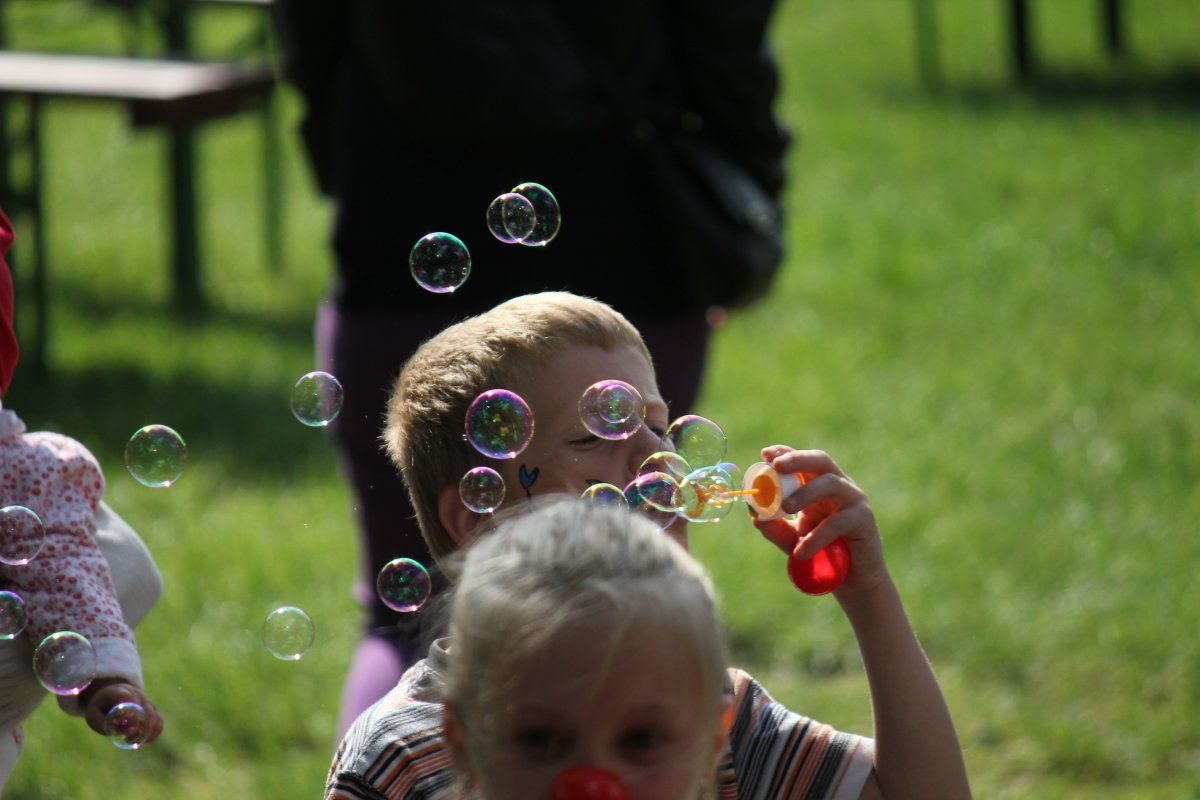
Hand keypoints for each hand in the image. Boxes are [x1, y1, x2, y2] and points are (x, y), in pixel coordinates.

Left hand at [80, 678, 163, 745]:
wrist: (114, 693)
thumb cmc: (102, 706)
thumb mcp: (93, 714)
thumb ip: (101, 723)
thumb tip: (117, 733)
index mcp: (120, 692)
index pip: (127, 699)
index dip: (128, 712)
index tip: (123, 723)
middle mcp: (138, 696)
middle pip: (146, 712)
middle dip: (138, 729)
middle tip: (126, 738)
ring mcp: (148, 703)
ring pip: (155, 720)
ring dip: (144, 734)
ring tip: (129, 740)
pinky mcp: (154, 711)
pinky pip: (159, 725)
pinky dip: (151, 735)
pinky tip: (139, 740)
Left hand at [750, 446, 889, 596]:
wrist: (852, 579)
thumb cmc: (822, 552)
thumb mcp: (792, 538)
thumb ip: (775, 527)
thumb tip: (754, 516)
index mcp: (818, 485)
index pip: (803, 461)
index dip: (785, 453)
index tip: (766, 453)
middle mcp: (838, 486)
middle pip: (821, 461)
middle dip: (798, 459)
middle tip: (777, 466)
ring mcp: (854, 500)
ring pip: (831, 483)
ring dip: (806, 492)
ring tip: (785, 507)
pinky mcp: (864, 519)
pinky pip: (838, 521)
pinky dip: (817, 535)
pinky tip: (801, 552)